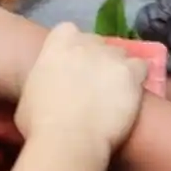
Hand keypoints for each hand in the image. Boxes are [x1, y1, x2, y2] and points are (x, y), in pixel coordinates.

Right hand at [15, 23, 148, 156]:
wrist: (69, 139)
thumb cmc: (39, 123)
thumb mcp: (29, 93)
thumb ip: (44, 78)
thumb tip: (48, 86)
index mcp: (58, 42)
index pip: (68, 31)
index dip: (72, 48)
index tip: (71, 66)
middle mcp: (87, 42)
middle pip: (96, 43)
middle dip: (96, 59)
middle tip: (93, 83)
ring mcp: (111, 55)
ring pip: (120, 54)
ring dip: (117, 69)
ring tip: (114, 92)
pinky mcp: (132, 72)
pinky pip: (141, 67)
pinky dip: (137, 78)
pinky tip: (131, 95)